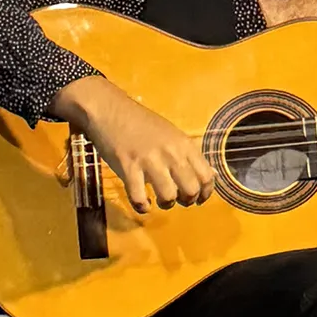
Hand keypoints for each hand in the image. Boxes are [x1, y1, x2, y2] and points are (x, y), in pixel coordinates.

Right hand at [52, 76, 215, 212]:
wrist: (110, 109)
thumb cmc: (140, 122)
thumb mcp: (171, 134)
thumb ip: (186, 154)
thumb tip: (204, 176)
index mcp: (184, 144)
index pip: (206, 177)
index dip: (204, 194)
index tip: (197, 200)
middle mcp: (171, 153)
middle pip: (190, 190)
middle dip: (185, 201)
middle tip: (176, 199)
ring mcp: (149, 160)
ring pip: (168, 196)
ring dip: (165, 204)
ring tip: (158, 199)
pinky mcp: (128, 167)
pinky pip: (139, 198)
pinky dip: (142, 206)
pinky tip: (141, 203)